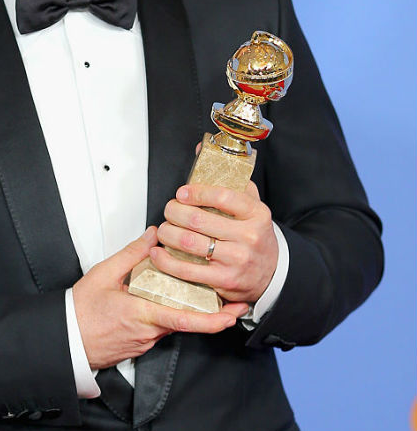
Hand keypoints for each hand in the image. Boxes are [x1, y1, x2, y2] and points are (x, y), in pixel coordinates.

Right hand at [72, 227, 247, 369]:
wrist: (65, 340)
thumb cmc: (80, 312)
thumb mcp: (103, 274)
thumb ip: (131, 254)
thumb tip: (152, 236)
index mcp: (141, 314)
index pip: (184, 320)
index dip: (212, 320)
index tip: (231, 314)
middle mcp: (147, 332)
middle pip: (186, 322)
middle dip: (211, 315)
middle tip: (234, 304)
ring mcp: (145, 341)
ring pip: (174, 324)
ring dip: (190, 313)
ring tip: (205, 297)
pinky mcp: (140, 344)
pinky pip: (162, 329)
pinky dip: (171, 316)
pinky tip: (172, 303)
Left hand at [151, 182, 277, 304]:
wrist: (273, 273)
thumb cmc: (255, 235)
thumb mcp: (252, 205)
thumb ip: (231, 180)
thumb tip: (200, 151)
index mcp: (256, 213)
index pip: (222, 196)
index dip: (196, 193)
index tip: (181, 193)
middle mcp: (248, 236)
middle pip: (197, 220)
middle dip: (174, 212)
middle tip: (169, 210)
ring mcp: (236, 259)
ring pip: (188, 242)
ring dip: (167, 234)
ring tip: (164, 229)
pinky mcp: (224, 280)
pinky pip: (187, 269)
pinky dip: (166, 261)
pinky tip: (157, 253)